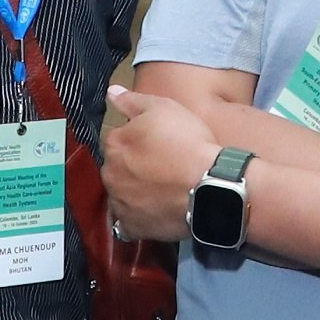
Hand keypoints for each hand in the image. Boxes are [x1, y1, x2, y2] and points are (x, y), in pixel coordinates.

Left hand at [100, 82, 217, 243]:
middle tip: (160, 167)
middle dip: (131, 167)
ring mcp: (120, 203)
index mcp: (115, 144)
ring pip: (121, 195)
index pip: (117, 139)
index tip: (156, 144)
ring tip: (160, 191)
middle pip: (116, 168)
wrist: (209, 186)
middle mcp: (110, 174)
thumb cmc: (188, 142)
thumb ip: (133, 100)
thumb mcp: (164, 108)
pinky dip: (137, 218)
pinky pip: (128, 223)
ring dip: (133, 192)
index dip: (137, 140)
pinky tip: (153, 212)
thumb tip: (111, 92)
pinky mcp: (133, 227)